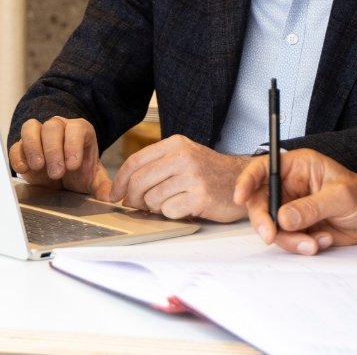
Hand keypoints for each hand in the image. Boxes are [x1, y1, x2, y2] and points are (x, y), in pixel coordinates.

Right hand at [8, 116, 111, 199]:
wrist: (60, 176)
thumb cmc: (78, 172)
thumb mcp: (92, 178)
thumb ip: (102, 185)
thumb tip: (110, 197)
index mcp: (79, 130)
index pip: (76, 128)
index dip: (74, 145)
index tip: (73, 166)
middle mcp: (59, 127)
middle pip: (53, 126)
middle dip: (54, 150)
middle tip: (57, 173)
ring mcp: (38, 134)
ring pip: (32, 127)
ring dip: (34, 147)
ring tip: (38, 166)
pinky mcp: (21, 147)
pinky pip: (16, 144)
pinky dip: (18, 155)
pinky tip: (24, 169)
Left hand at [109, 135, 250, 222]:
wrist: (242, 180)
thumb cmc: (210, 172)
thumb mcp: (184, 157)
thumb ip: (157, 165)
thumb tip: (124, 187)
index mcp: (176, 144)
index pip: (135, 161)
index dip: (120, 181)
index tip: (114, 194)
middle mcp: (183, 157)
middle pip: (139, 182)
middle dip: (133, 199)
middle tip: (139, 205)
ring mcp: (192, 176)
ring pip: (152, 199)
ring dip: (156, 207)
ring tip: (172, 202)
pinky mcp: (199, 196)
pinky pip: (169, 211)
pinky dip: (172, 214)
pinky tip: (185, 207)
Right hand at [233, 148, 356, 254]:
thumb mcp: (341, 196)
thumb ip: (312, 206)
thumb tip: (284, 217)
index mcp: (299, 166)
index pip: (265, 168)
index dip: (248, 180)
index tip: (240, 196)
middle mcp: (291, 186)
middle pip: (260, 202)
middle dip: (265, 221)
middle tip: (272, 235)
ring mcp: (292, 208)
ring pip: (273, 226)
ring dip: (289, 239)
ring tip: (314, 242)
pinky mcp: (298, 228)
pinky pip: (286, 240)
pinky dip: (300, 245)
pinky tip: (322, 241)